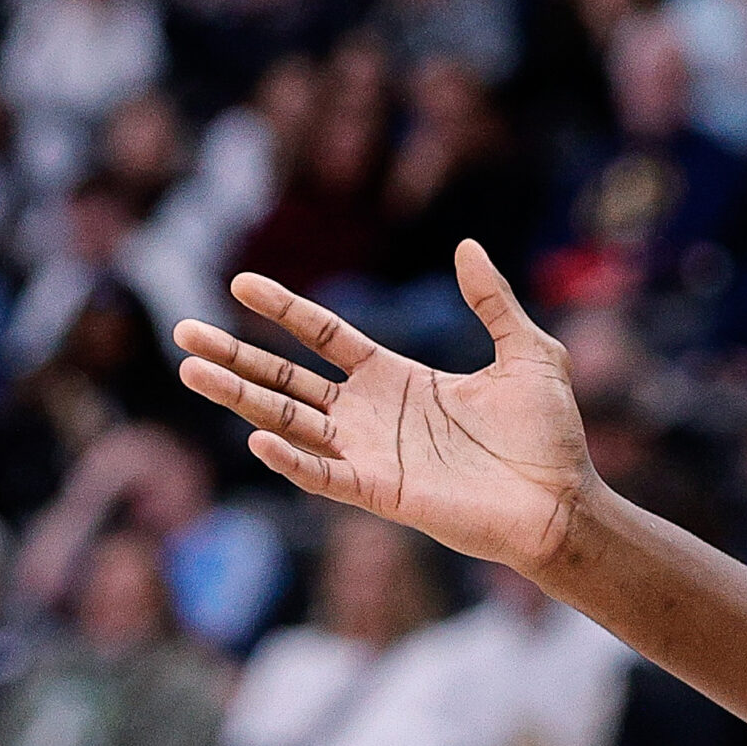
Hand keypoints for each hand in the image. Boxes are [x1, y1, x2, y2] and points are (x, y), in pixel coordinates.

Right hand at [172, 241, 595, 573]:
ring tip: (190, 372)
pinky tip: (257, 436)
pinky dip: (290, 459)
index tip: (241, 283)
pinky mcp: (380, 492)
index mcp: (398, 378)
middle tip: (182, 332)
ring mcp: (370, 453)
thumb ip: (492, 301)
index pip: (324, 337)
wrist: (564, 499)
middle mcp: (371, 414)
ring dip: (238, 398)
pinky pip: (322, 474)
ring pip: (288, 421)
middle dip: (235, 357)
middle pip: (286, 379)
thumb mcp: (526, 352)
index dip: (284, 310)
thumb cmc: (548, 434)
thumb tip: (466, 246)